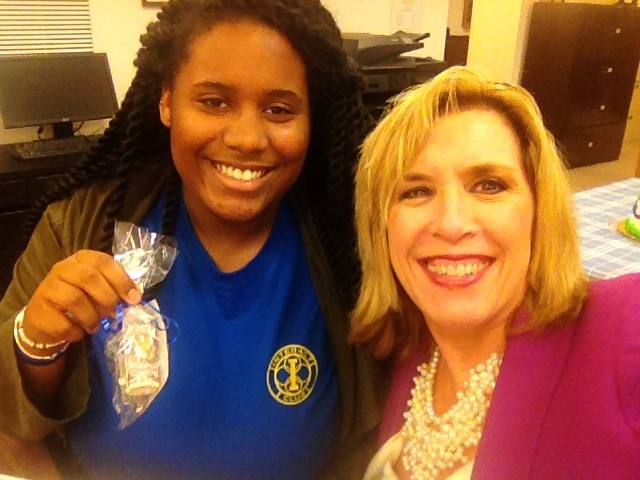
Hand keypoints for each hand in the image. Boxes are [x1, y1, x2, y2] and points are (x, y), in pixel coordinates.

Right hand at [23, 249, 141, 346]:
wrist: (45, 320)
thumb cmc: (79, 301)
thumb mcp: (97, 289)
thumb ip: (114, 289)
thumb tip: (134, 298)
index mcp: (81, 259)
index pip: (103, 262)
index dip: (121, 280)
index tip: (134, 298)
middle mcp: (62, 269)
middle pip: (89, 277)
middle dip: (108, 297)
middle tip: (114, 313)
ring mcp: (47, 288)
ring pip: (75, 299)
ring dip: (92, 317)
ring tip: (95, 325)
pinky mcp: (39, 311)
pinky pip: (63, 323)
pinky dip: (76, 331)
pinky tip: (79, 332)